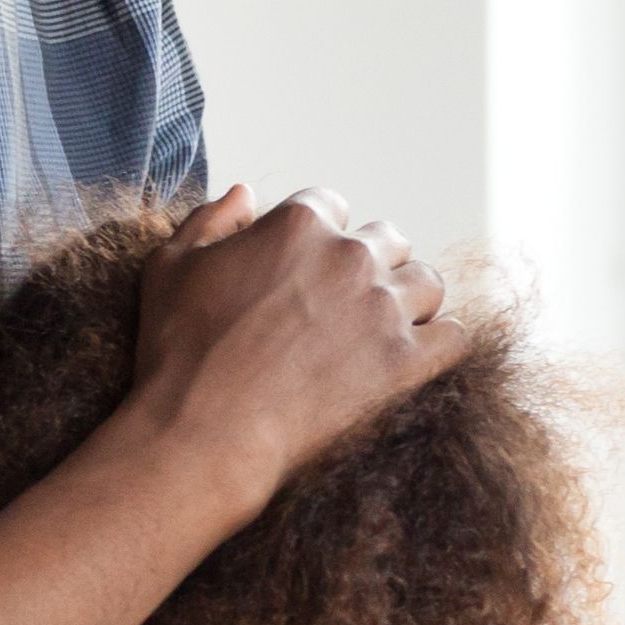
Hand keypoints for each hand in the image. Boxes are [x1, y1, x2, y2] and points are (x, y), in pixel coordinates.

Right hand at [126, 186, 464, 513]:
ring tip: (384, 329)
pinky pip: (455, 337)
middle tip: (347, 304)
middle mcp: (350, 256)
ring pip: (427, 284)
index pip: (332, 206)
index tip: (307, 269)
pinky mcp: (405, 362)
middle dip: (370, 264)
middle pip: (388, 240)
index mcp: (299, 224)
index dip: (319, 236)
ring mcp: (383, 309)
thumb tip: (247, 192)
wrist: (202, 433)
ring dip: (410, 300)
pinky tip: (420, 356)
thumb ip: (210, 219)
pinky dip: (443, 342)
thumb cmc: (177, 351)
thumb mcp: (169, 266)